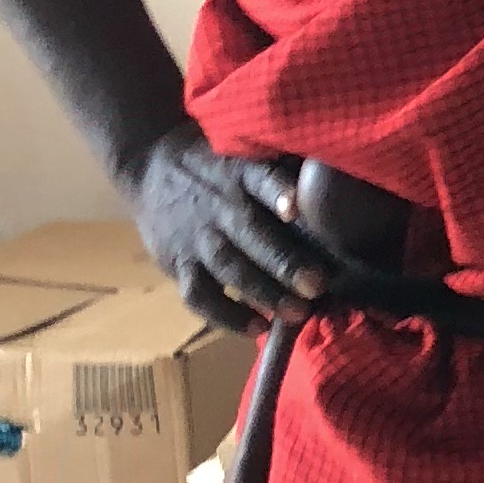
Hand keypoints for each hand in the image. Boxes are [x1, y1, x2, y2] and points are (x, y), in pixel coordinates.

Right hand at [125, 123, 336, 334]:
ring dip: (263, 293)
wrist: (147, 168)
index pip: (260, 178)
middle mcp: (219, 206)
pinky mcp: (177, 264)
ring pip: (229, 268)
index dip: (278, 191)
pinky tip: (257, 328)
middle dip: (284, 262)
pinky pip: (200, 296)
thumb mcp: (244, 155)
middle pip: (250, 234)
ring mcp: (197, 238)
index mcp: (240, 174)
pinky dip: (227, 316)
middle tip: (318, 285)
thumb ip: (281, 174)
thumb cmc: (215, 167)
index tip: (296, 208)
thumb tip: (336, 185)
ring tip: (297, 313)